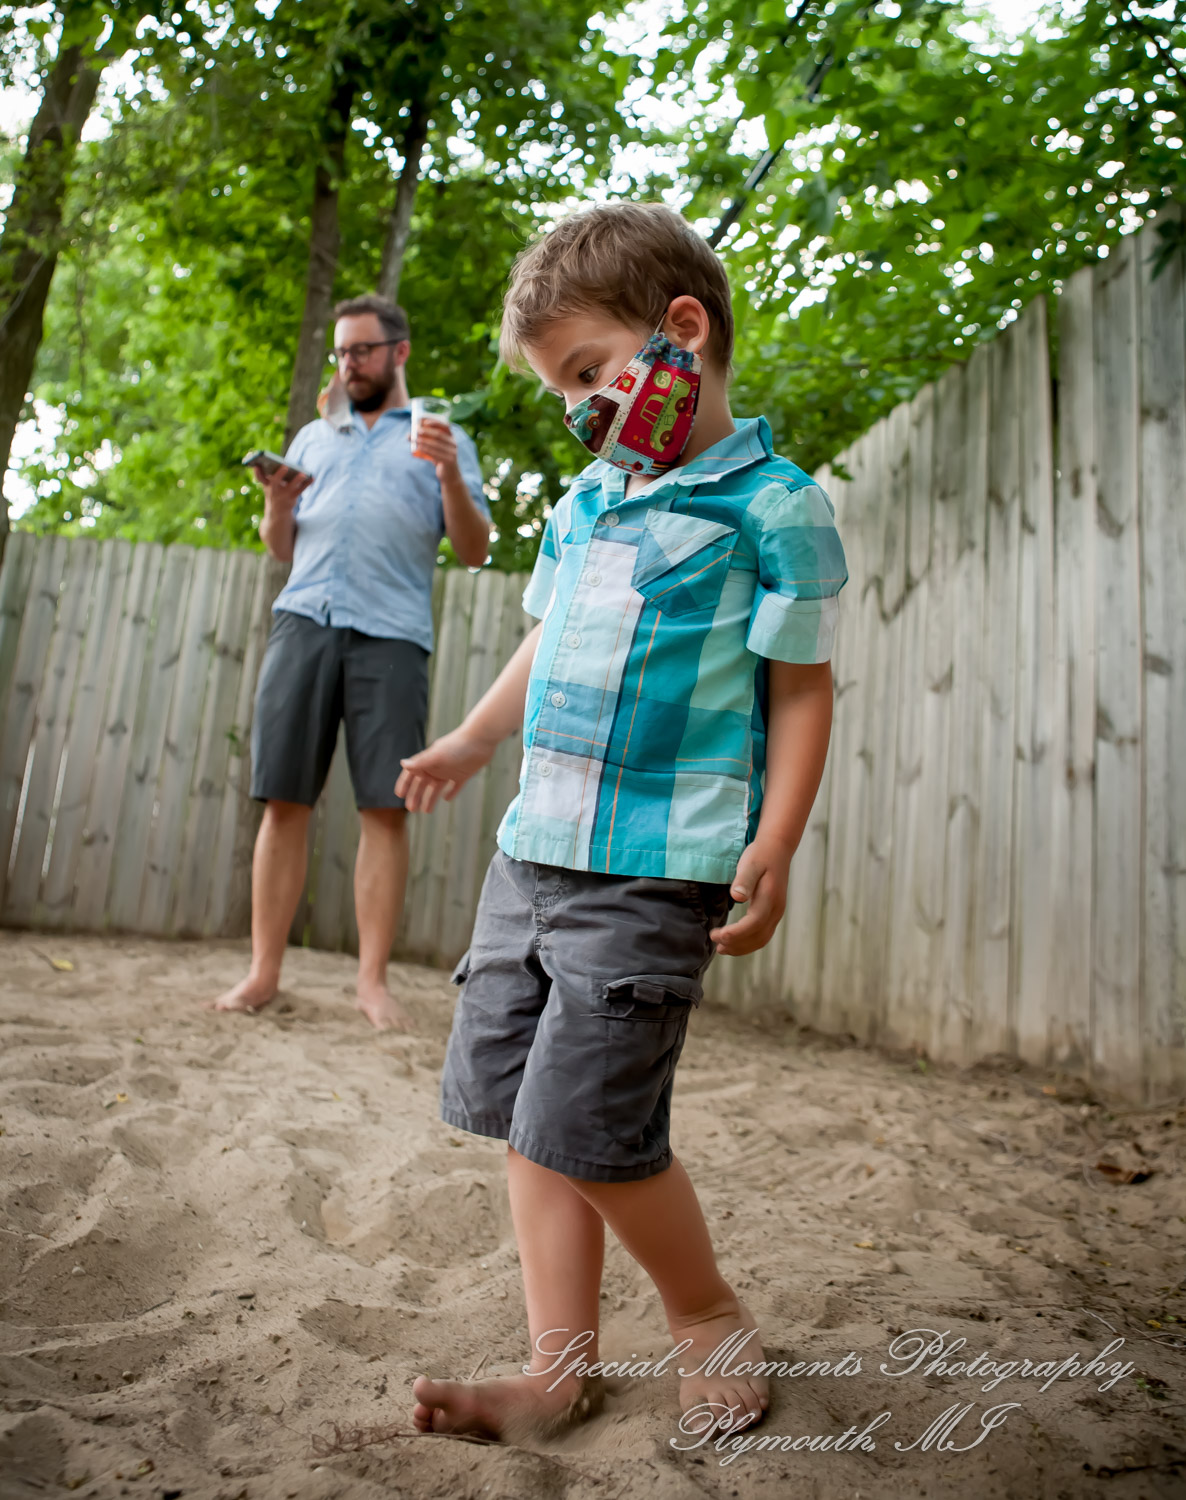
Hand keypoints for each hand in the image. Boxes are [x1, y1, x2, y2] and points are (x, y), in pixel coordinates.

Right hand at [254, 463, 311, 509]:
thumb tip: (284, 464)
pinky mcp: (292, 498)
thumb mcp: (269, 485)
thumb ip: (272, 474)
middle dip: (279, 474)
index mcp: (266, 484)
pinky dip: (307, 483)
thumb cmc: (274, 492)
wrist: (276, 512)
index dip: (257, 471)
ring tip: (303, 473)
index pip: (260, 477)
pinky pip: (301, 489)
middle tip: (285, 467)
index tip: (256, 465)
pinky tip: (312, 477)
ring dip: (297, 480)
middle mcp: (273, 490)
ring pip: (291, 487)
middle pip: (275, 482)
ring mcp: (283, 495)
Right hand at [396, 726, 497, 811]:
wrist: (480, 739)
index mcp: (428, 762)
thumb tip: (402, 763)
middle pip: (422, 784)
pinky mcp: (463, 775)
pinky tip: (447, 799)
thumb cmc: (457, 745)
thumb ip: (421, 761)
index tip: (399, 794)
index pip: (412, 774)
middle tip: (411, 809)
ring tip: (426, 811)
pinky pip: (455, 786)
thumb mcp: (437, 755)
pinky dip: (451, 793)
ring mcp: (449, 771)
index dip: (405, 784)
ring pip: (436, 788)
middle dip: (416, 796)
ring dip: (430, 799)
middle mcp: (436, 767)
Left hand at [410, 417, 459, 481]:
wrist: (450, 476)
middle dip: (426, 431)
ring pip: (435, 444)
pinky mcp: (448, 461)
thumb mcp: (436, 448)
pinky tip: (417, 448)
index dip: (435, 422)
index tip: (423, 421)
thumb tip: (411, 434)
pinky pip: (435, 454)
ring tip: (413, 439)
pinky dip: (425, 450)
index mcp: (451, 437)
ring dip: (422, 440)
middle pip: (438, 434)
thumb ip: (428, 440)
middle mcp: (453, 444)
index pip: (445, 425)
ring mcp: (452, 452)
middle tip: (415, 430)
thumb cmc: (440, 459)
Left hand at [709, 840, 790, 956]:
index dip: (735, 933)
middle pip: (758, 937)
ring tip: (722, 948)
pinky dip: (749, 943)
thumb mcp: (750, 863)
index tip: (716, 935)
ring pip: (762, 939)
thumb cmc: (760, 855)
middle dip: (736, 944)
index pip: (753, 924)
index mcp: (770, 898)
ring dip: (742, 948)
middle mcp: (776, 909)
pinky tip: (735, 942)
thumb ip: (744, 880)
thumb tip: (737, 897)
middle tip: (715, 944)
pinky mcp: (774, 913)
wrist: (777, 849)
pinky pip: (763, 935)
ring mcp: (777, 913)